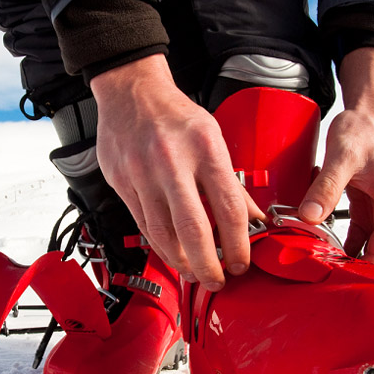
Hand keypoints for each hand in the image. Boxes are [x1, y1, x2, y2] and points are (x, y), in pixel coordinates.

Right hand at [90, 55, 262, 290]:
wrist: (130, 93)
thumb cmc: (174, 115)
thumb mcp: (212, 137)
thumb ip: (229, 181)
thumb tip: (252, 219)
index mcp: (203, 147)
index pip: (228, 207)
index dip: (238, 243)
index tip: (241, 262)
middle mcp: (171, 161)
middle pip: (192, 228)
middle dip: (208, 263)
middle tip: (217, 281)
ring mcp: (142, 173)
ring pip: (162, 232)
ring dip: (181, 261)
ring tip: (194, 273)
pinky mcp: (121, 182)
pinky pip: (143, 224)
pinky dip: (159, 245)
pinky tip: (171, 255)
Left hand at [298, 48, 373, 268]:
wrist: (367, 112)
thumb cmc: (361, 131)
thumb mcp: (342, 158)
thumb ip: (326, 187)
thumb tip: (309, 217)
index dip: (364, 271)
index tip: (340, 286)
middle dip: (368, 276)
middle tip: (337, 292)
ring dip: (357, 264)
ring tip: (330, 282)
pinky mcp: (368, 207)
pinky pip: (362, 236)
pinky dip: (349, 248)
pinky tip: (329, 259)